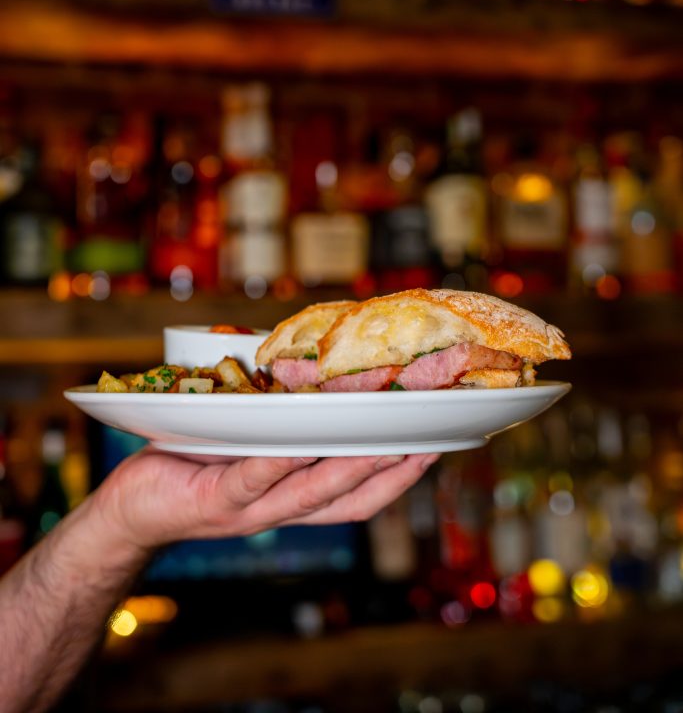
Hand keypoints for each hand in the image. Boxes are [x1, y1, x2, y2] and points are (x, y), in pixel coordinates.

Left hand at [93, 449, 439, 553]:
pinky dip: (276, 463)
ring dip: (350, 469)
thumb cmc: (189, 468)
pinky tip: (296, 441)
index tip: (436, 445)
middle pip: (348, 498)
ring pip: (310, 493)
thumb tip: (314, 376)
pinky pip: (250, 481)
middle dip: (392, 471)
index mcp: (290, 498)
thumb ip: (279, 425)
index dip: (398, 476)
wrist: (127, 511)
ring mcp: (248, 510)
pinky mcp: (212, 500)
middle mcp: (278, 511)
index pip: (357, 495)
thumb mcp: (244, 445)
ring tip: (385, 442)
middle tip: (431, 441)